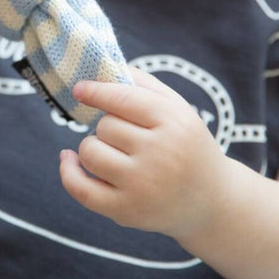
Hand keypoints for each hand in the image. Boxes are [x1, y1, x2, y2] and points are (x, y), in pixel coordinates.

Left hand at [58, 67, 231, 238]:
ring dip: (93, 147)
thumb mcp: (178, 109)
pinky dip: (68, 171)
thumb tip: (104, 67)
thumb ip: (144, 85)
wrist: (210, 201)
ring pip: (90, 151)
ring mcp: (143, 185)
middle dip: (108, 127)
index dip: (97, 91)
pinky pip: (80, 187)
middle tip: (128, 138)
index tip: (80, 89)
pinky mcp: (126, 210)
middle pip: (105, 126)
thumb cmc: (186, 146)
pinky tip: (68, 159)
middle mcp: (161, 154)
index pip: (124, 99)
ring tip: (114, 153)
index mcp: (175, 123)